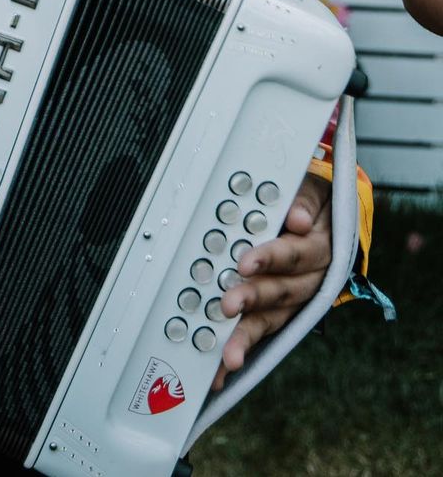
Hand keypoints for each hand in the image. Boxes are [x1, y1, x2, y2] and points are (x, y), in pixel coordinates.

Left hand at [211, 172, 331, 390]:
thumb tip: (297, 218)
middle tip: (228, 304)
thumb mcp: (314, 192)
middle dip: (253, 298)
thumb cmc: (315, 204)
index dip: (270, 258)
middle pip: (282, 291)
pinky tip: (225, 366)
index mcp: (319, 247)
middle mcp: (310, 279)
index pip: (295, 254)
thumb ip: (304, 201)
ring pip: (273, 319)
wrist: (332, 221)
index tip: (245, 263)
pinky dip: (245, 348)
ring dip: (248, 336)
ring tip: (229, 356)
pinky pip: (264, 332)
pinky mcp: (282, 313)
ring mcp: (296, 300)